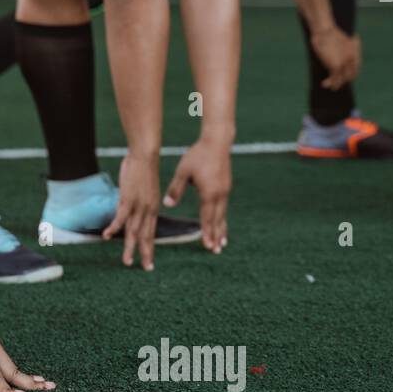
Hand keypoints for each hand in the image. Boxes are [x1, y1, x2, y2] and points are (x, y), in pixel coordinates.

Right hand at [102, 152, 158, 269]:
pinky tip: (107, 236)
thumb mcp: (144, 188)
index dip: (150, 247)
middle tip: (145, 268)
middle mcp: (148, 210)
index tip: (149, 260)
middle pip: (146, 236)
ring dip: (130, 248)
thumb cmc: (143, 168)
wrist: (145, 155)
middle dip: (145, 253)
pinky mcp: (128, 199)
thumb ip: (138, 200)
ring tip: (126, 262)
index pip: (151, 232)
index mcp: (153, 208)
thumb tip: (129, 206)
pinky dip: (113, 228)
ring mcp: (138, 206)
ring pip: (134, 232)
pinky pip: (120, 218)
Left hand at [164, 138, 230, 253]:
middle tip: (216, 250)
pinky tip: (221, 222)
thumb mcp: (183, 172)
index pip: (207, 218)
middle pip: (217, 220)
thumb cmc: (197, 155)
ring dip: (222, 229)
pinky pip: (224, 206)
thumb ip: (175, 189)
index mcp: (208, 193)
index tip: (207, 246)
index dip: (207, 232)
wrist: (217, 141)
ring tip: (223, 243)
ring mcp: (225, 190)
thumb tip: (166, 205)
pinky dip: (223, 217)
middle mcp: (219, 195)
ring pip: (223, 214)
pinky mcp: (226, 186)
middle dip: (216, 235)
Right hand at [310, 27, 361, 89]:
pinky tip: (325, 84)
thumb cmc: (329, 32)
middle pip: (350, 76)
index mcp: (355, 52)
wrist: (325, 29)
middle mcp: (352, 59)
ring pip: (342, 79)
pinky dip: (330, 83)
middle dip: (343, 81)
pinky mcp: (335, 66)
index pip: (355, 68)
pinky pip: (334, 79)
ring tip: (331, 87)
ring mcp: (344, 63)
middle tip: (336, 83)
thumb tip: (343, 51)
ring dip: (336, 84)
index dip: (349, 74)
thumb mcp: (341, 39)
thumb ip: (345, 47)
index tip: (343, 77)